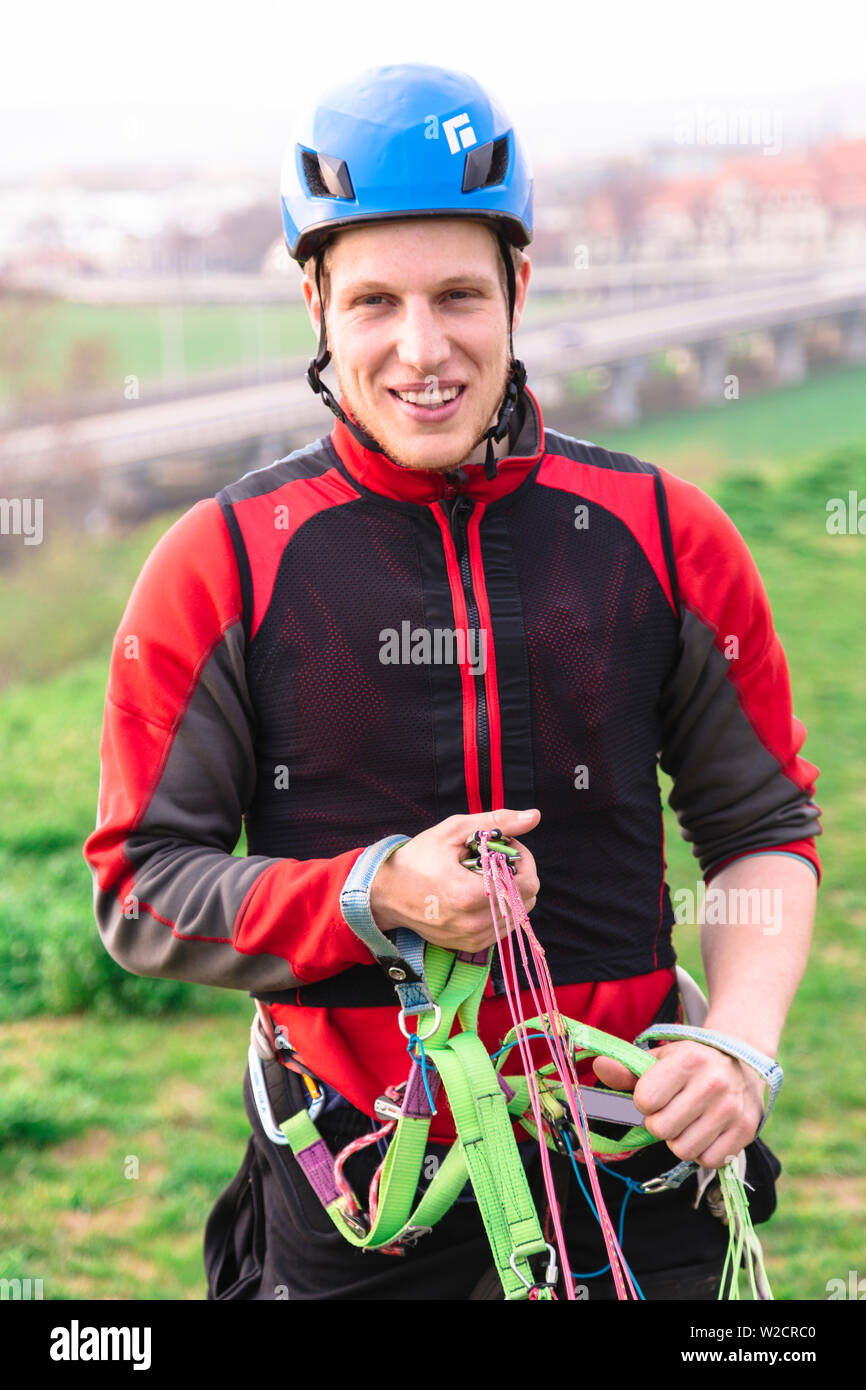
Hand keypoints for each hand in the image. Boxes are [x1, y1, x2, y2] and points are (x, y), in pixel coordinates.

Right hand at [369, 808, 540, 952]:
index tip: (506, 847)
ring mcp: (471, 938)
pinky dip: (500, 909)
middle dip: (519, 875)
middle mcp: (473, 923)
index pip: (526, 883)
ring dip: (511, 893)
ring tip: (487, 876)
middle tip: (497, 859)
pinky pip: (502, 928)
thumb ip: (497, 823)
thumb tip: (534, 816)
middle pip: (526, 901)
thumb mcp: (454, 831)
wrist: (386, 892)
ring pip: (517, 916)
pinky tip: (481, 893)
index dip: (524, 859)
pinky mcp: (469, 946)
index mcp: (469, 894)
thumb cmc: (418, 858)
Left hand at [592, 1041, 765, 1168]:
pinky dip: (702, 1151)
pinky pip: (708, 1160)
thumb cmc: (691, 1064)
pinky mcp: (745, 1131)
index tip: (656, 1094)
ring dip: (680, 1140)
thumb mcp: (660, 1059)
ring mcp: (731, 1109)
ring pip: (683, 1150)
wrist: (741, 1065)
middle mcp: (713, 1083)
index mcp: (688, 1060)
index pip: (644, 1100)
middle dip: (660, 1123)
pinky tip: (707, 1131)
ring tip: (689, 1121)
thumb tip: (599, 1066)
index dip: (645, 1101)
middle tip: (672, 1109)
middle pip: (661, 1129)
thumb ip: (627, 1069)